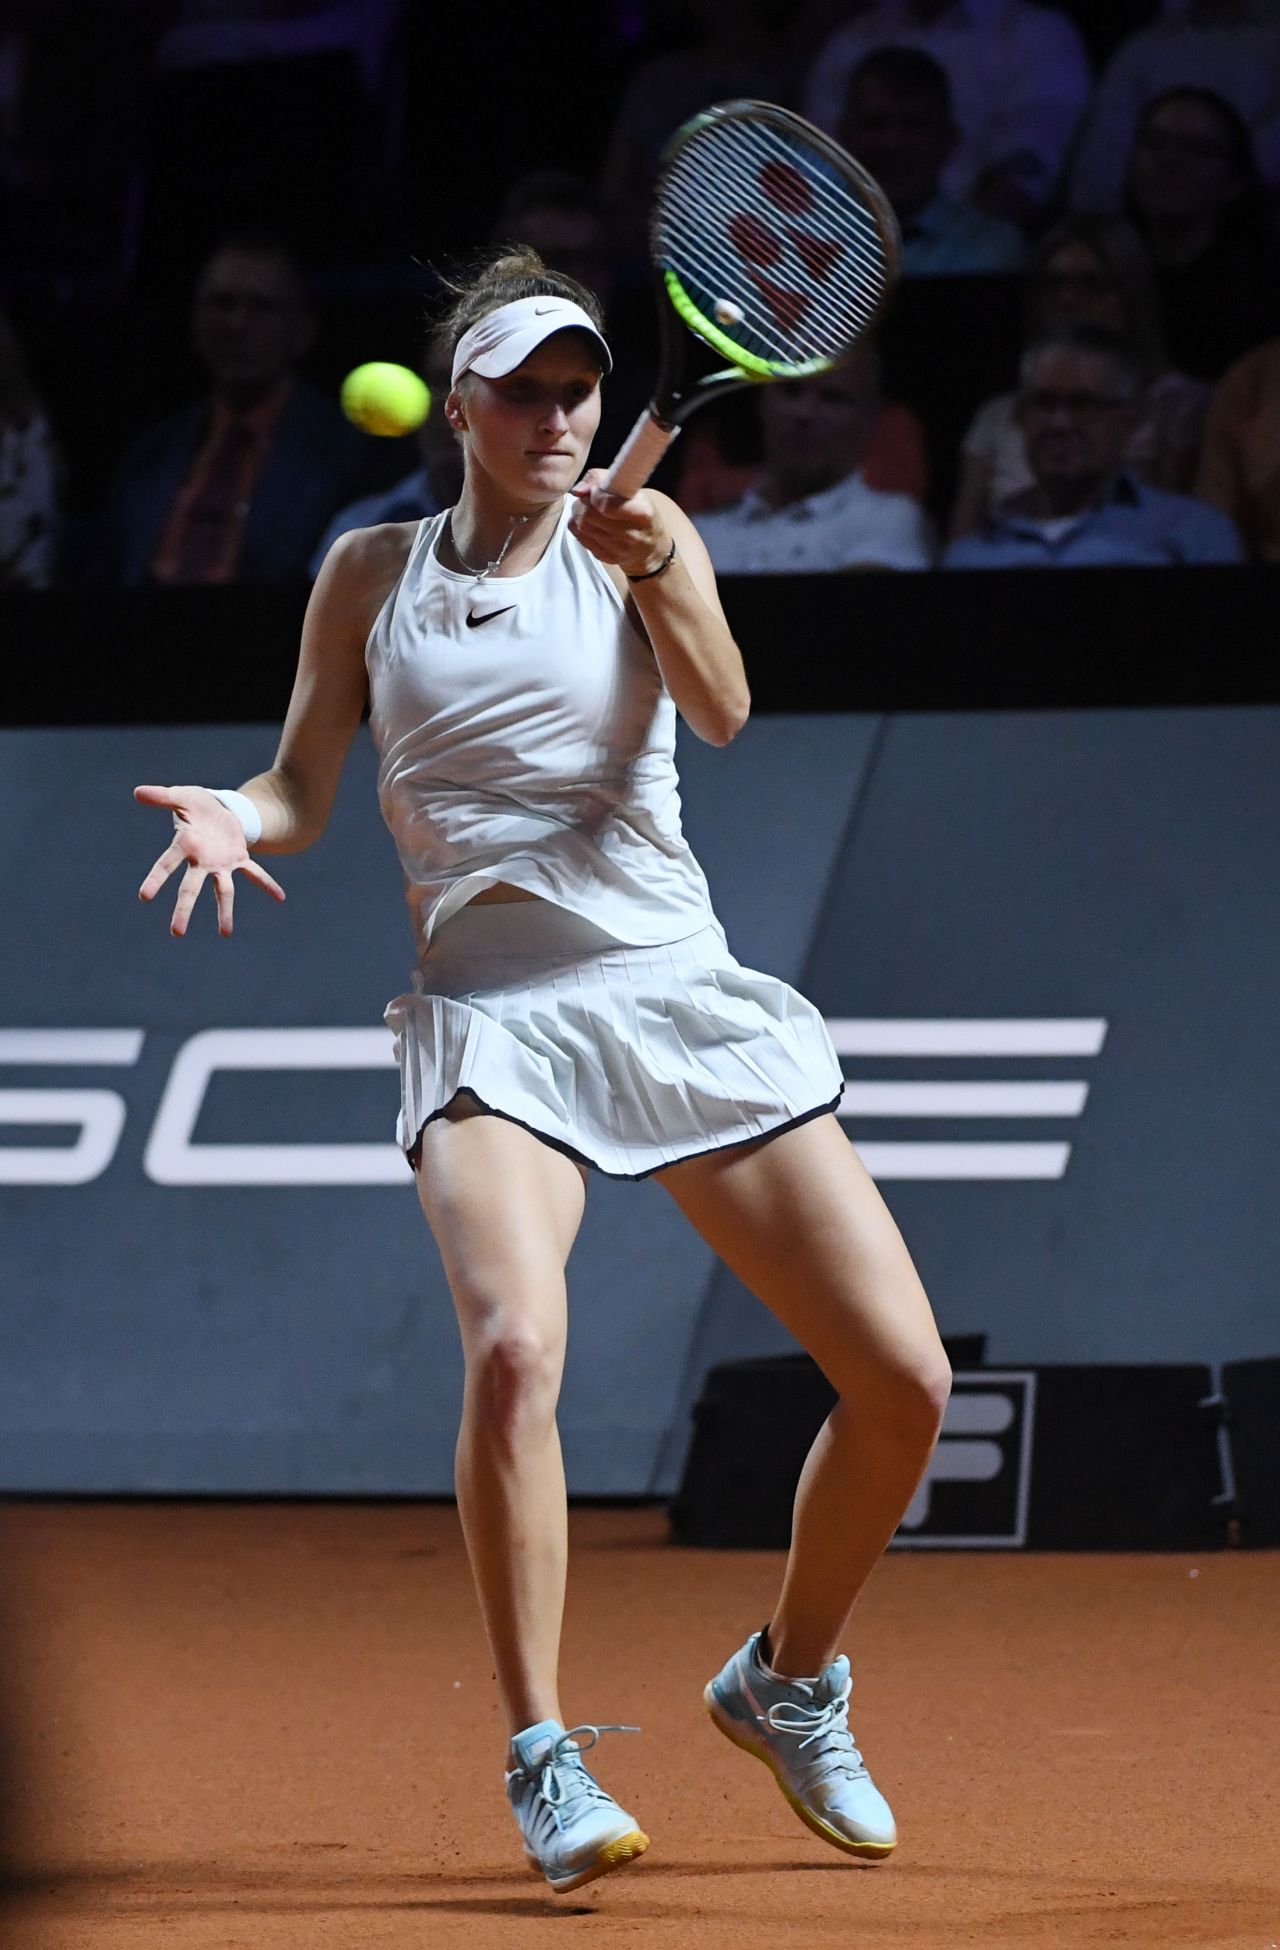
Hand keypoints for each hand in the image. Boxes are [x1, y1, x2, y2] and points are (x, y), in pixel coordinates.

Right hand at [135, 784, 285, 937]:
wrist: (218, 807)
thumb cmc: (195, 804)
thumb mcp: (181, 796)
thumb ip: (162, 796)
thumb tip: (137, 792)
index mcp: (184, 845)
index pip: (166, 865)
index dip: (156, 879)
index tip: (144, 896)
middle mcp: (201, 861)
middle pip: (190, 888)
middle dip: (184, 909)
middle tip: (177, 932)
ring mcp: (220, 863)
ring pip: (222, 891)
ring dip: (225, 911)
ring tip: (225, 934)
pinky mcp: (239, 859)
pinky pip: (255, 873)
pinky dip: (267, 884)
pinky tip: (280, 897)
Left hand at [569, 471, 670, 577]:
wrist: (649, 546)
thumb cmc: (640, 512)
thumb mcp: (632, 489)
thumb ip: (602, 479)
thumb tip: (578, 490)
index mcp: (642, 513)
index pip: (606, 505)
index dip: (595, 494)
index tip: (597, 490)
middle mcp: (631, 535)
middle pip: (589, 515)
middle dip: (583, 503)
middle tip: (589, 499)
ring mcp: (618, 550)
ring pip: (581, 526)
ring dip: (579, 513)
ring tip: (589, 509)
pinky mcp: (606, 557)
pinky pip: (580, 538)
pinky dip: (580, 527)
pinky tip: (590, 522)